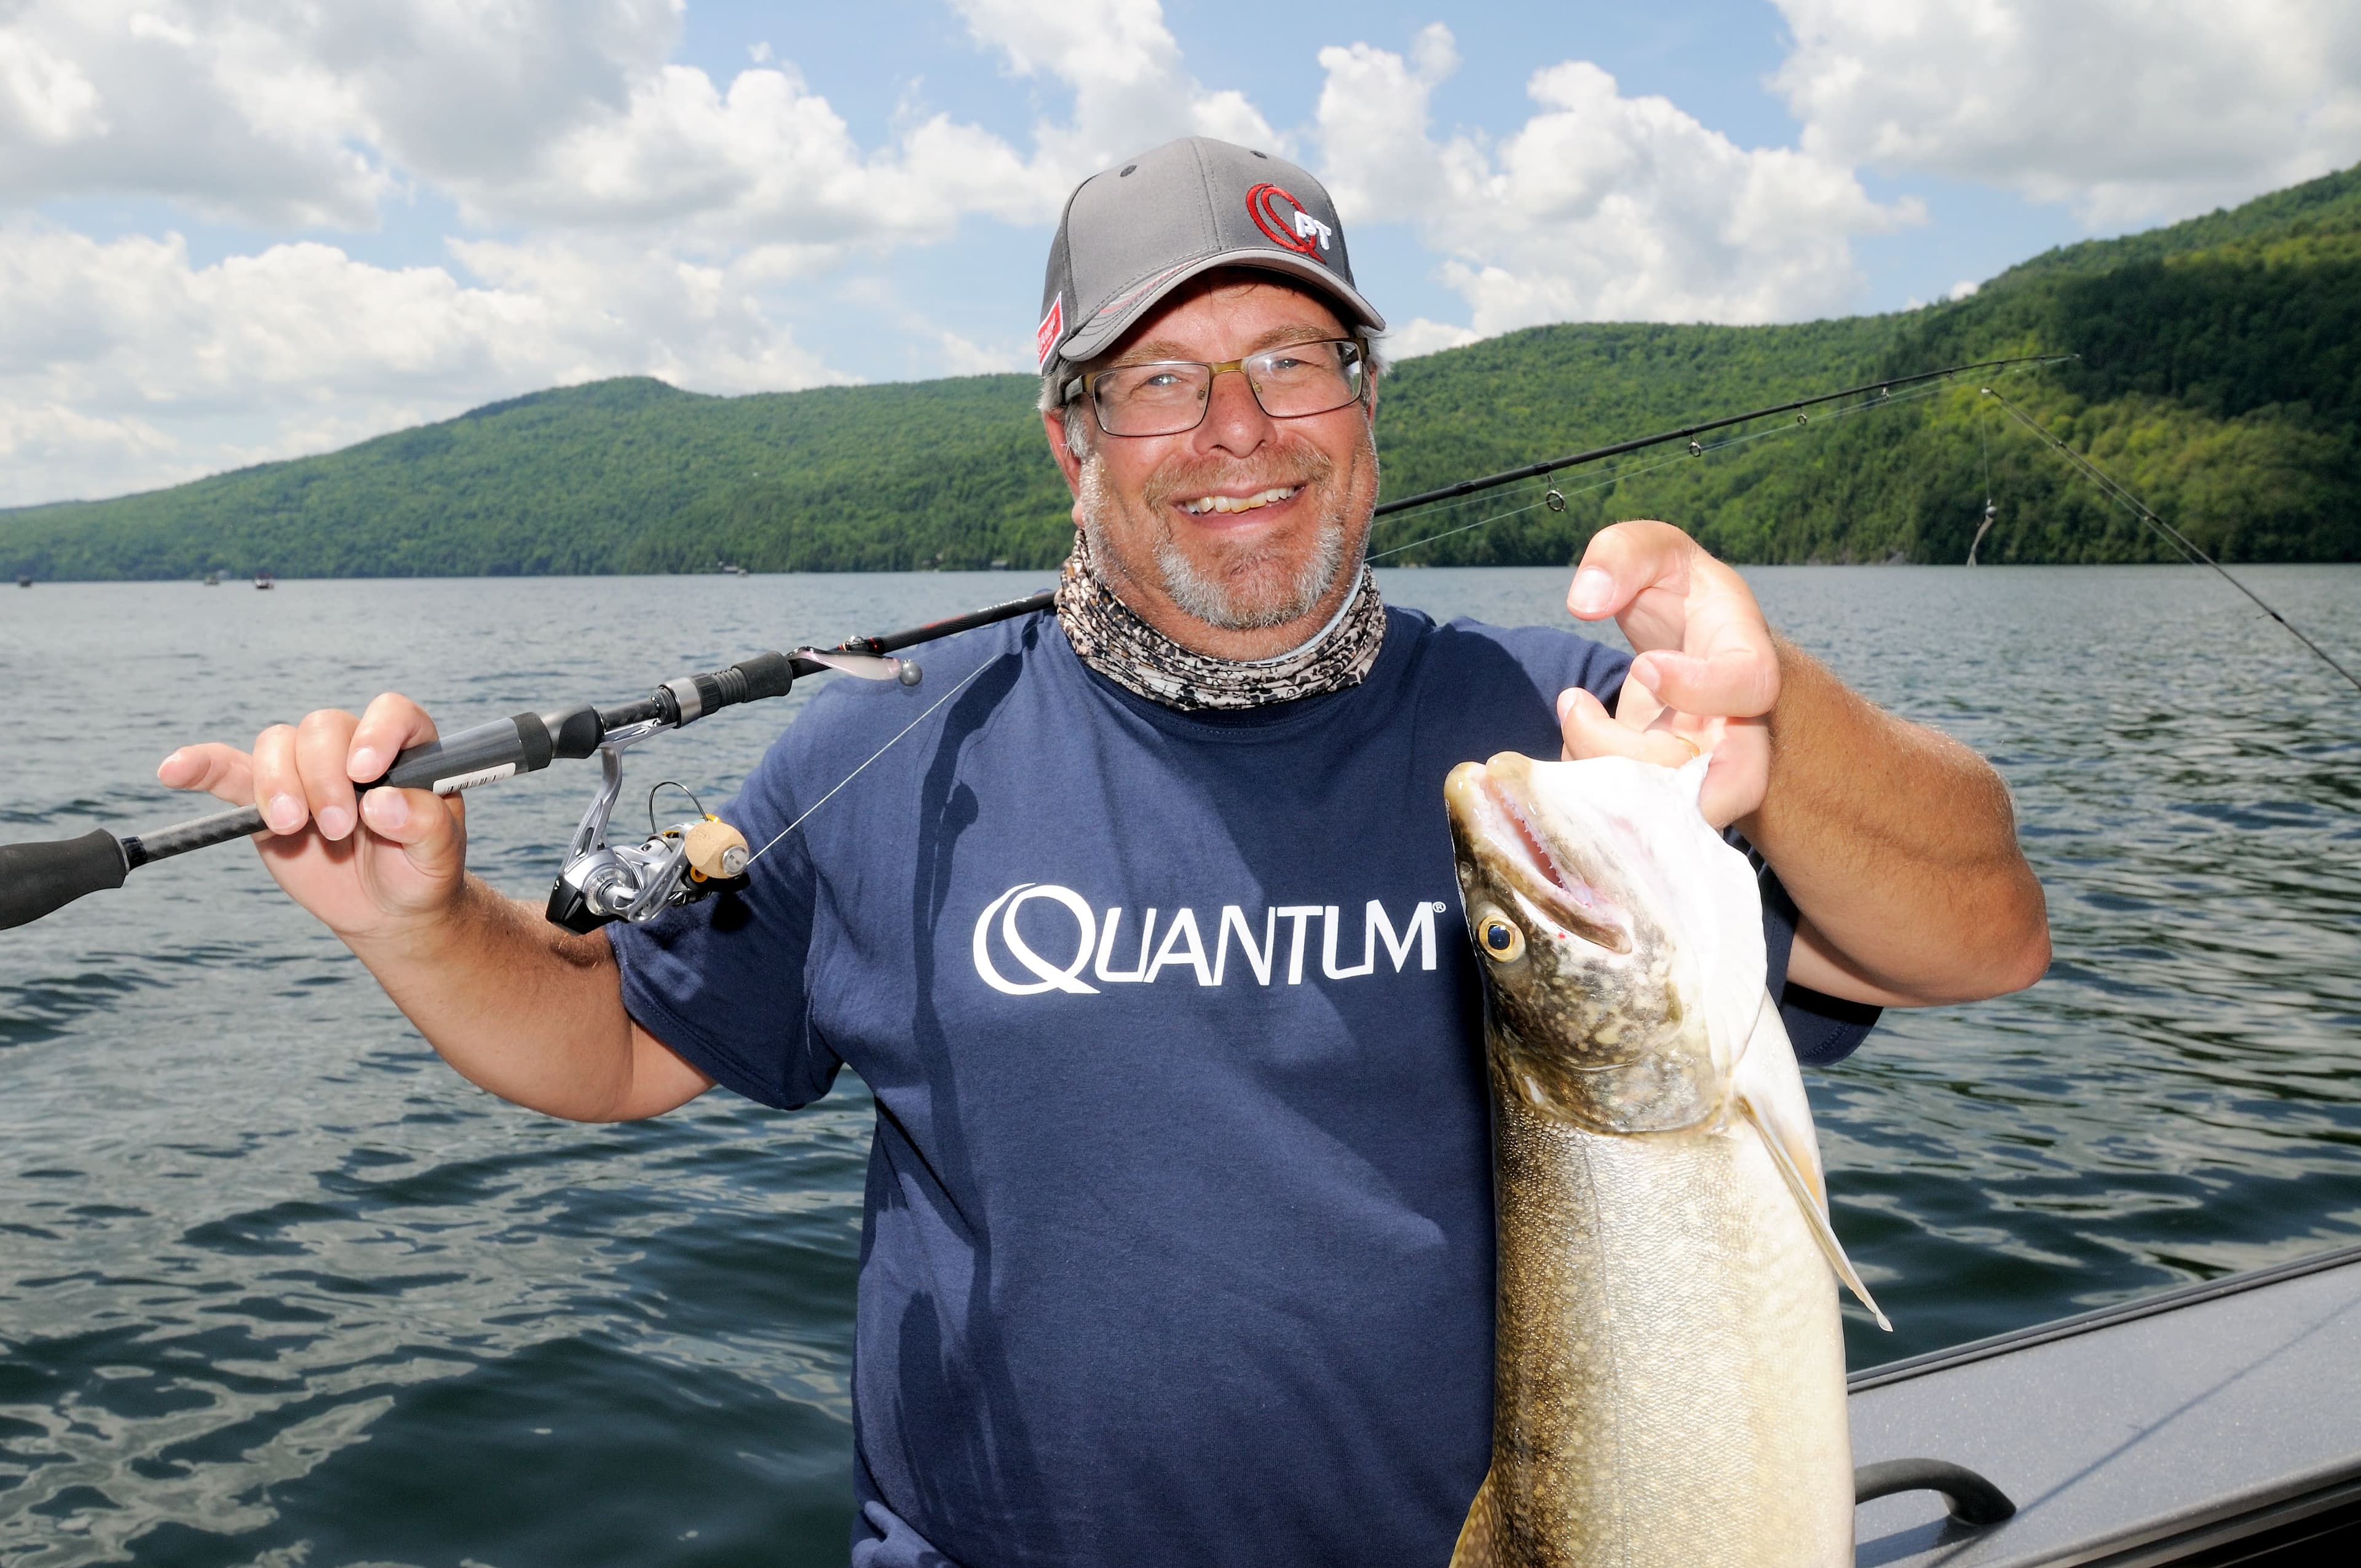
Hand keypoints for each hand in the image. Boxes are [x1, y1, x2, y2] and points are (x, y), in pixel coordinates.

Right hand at [156, 693, 467, 940]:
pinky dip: (200, 767)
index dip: (375, 733)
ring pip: (278, 745)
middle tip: (338, 828)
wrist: (388, 907)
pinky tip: (174, 771)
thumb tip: (383, 803)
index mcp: (407, 749)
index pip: (391, 714)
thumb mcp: (440, 855)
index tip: (364, 774)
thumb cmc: (420, 872)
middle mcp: (353, 747)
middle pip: (323, 729)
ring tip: (292, 828)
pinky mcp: (265, 797)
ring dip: (278, 783)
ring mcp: (306, 769)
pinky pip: (227, 771)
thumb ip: (425, 825)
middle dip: (322, 777)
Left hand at [1556, 519, 1777, 828]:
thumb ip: (1623, 555)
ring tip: (1573, 706)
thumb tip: (1585, 601)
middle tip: (1583, 714)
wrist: (1692, 641)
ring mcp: (1706, 765)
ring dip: (1604, 775)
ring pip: (1674, 808)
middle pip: (1731, 782)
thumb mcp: (1657, 552)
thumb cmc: (1681, 593)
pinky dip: (1591, 790)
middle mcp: (1739, 725)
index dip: (1699, 689)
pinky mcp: (1669, 789)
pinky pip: (1637, 813)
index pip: (1749, 687)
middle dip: (1648, 770)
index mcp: (1747, 657)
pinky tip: (1574, 735)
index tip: (1644, 665)